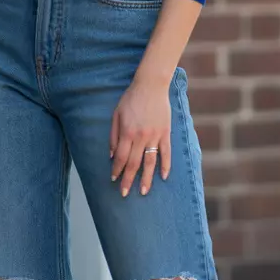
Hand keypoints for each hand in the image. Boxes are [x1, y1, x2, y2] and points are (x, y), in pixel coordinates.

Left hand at [110, 77, 170, 197]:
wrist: (151, 86)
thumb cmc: (131, 99)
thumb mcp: (116, 115)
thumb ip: (114, 136)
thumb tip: (113, 156)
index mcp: (127, 132)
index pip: (121, 157)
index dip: (117, 170)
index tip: (113, 179)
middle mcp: (141, 137)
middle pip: (134, 163)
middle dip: (128, 180)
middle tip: (124, 193)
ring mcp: (155, 136)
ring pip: (150, 162)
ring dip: (146, 178)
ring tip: (143, 191)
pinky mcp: (165, 133)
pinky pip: (166, 152)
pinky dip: (165, 165)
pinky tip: (164, 177)